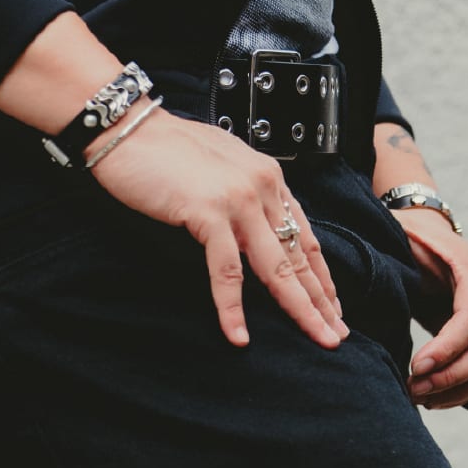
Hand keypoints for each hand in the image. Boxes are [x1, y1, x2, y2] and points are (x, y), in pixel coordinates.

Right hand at [88, 109, 348, 350]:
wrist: (130, 129)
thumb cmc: (167, 151)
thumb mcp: (223, 170)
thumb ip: (245, 198)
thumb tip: (254, 229)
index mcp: (268, 178)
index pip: (304, 236)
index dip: (322, 277)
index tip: (333, 308)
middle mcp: (263, 187)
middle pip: (299, 256)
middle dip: (321, 301)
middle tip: (337, 336)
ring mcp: (239, 200)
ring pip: (276, 267)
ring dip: (299, 309)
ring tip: (316, 338)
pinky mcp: (209, 213)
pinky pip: (226, 271)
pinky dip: (231, 308)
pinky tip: (238, 335)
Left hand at [395, 209, 467, 409]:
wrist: (432, 245)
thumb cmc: (414, 243)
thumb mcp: (407, 244)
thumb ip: (402, 264)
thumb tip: (377, 287)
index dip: (445, 350)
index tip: (415, 368)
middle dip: (447, 376)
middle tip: (412, 388)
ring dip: (452, 390)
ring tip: (417, 394)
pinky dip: (459, 393)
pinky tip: (430, 397)